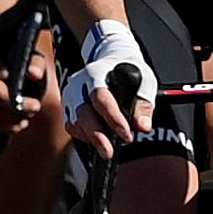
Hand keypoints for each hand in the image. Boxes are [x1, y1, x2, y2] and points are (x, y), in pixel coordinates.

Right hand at [63, 19, 158, 148]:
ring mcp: (70, 96)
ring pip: (75, 122)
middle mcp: (79, 84)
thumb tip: (143, 127)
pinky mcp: (67, 107)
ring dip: (91, 138)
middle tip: (110, 151)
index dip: (113, 118)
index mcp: (97, 73)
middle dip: (97, 135)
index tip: (126, 134)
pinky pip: (72, 126)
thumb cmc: (131, 72)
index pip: (101, 98)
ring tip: (108, 149)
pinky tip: (99, 140)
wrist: (114, 61)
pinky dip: (85, 136)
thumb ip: (144, 105)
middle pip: (83, 113)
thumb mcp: (145, 82)